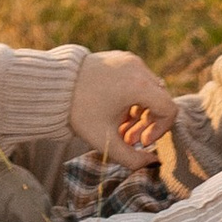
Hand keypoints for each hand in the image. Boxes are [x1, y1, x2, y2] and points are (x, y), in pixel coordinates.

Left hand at [67, 49, 175, 164]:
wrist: (52, 84)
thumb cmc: (79, 111)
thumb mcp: (105, 140)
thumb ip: (132, 159)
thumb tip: (153, 163)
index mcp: (138, 85)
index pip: (169, 109)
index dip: (161, 130)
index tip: (142, 141)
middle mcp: (138, 68)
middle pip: (159, 100)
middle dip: (147, 123)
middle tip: (128, 138)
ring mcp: (129, 60)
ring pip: (149, 91)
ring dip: (140, 112)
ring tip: (119, 127)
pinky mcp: (121, 58)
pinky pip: (137, 80)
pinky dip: (132, 97)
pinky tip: (114, 110)